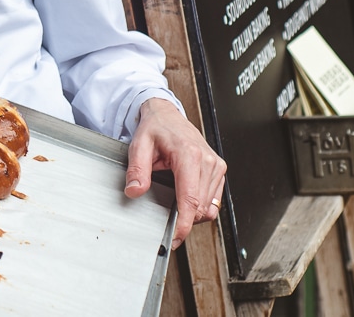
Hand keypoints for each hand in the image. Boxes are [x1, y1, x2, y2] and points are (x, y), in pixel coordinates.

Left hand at [124, 97, 226, 249]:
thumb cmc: (155, 128)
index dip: (184, 223)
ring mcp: (216, 166)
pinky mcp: (219, 171)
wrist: (167, 115)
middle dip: (185, 222)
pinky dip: (200, 207)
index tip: (175, 237)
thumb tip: (135, 191)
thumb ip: (137, 170)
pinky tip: (186, 201)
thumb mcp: (139, 145)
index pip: (190, 199)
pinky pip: (213, 200)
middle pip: (201, 207)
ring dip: (193, 215)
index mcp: (189, 155)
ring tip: (175, 208)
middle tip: (167, 227)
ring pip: (209, 207)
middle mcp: (208, 161)